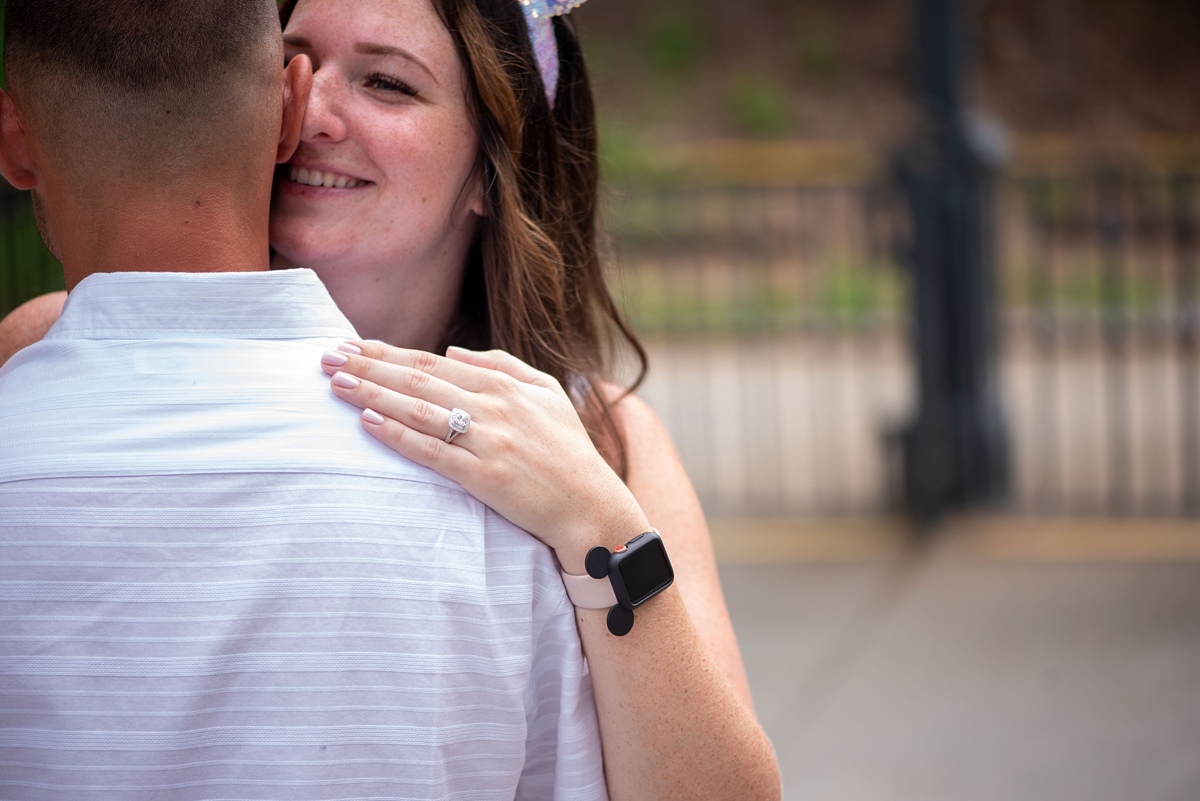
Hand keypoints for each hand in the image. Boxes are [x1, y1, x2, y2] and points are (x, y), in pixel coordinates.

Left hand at [320, 342, 648, 572]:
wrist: (592, 507)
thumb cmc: (569, 452)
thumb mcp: (548, 394)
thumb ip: (503, 365)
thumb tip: (452, 350)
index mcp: (505, 384)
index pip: (433, 362)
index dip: (388, 352)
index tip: (351, 344)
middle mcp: (494, 407)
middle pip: (418, 380)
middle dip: (368, 366)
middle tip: (326, 357)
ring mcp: (489, 441)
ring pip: (418, 411)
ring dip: (373, 395)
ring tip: (337, 384)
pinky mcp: (484, 477)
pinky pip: (432, 452)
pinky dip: (398, 436)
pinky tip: (369, 423)